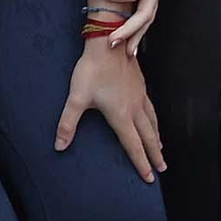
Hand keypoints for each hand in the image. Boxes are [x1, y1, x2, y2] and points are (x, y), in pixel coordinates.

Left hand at [55, 40, 165, 181]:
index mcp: (121, 115)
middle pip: (148, 137)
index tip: (149, 178)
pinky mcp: (140, 85)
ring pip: (153, 122)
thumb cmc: (91, 70)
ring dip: (157, 137)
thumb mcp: (76, 98)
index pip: (133, 146)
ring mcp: (139, 95)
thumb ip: (68, 124)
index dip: (141, 164)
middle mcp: (134, 108)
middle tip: (162, 169)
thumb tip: (59, 146)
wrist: (108, 41)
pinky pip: (151, 107)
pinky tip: (153, 119)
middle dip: (155, 155)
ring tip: (161, 148)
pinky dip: (155, 119)